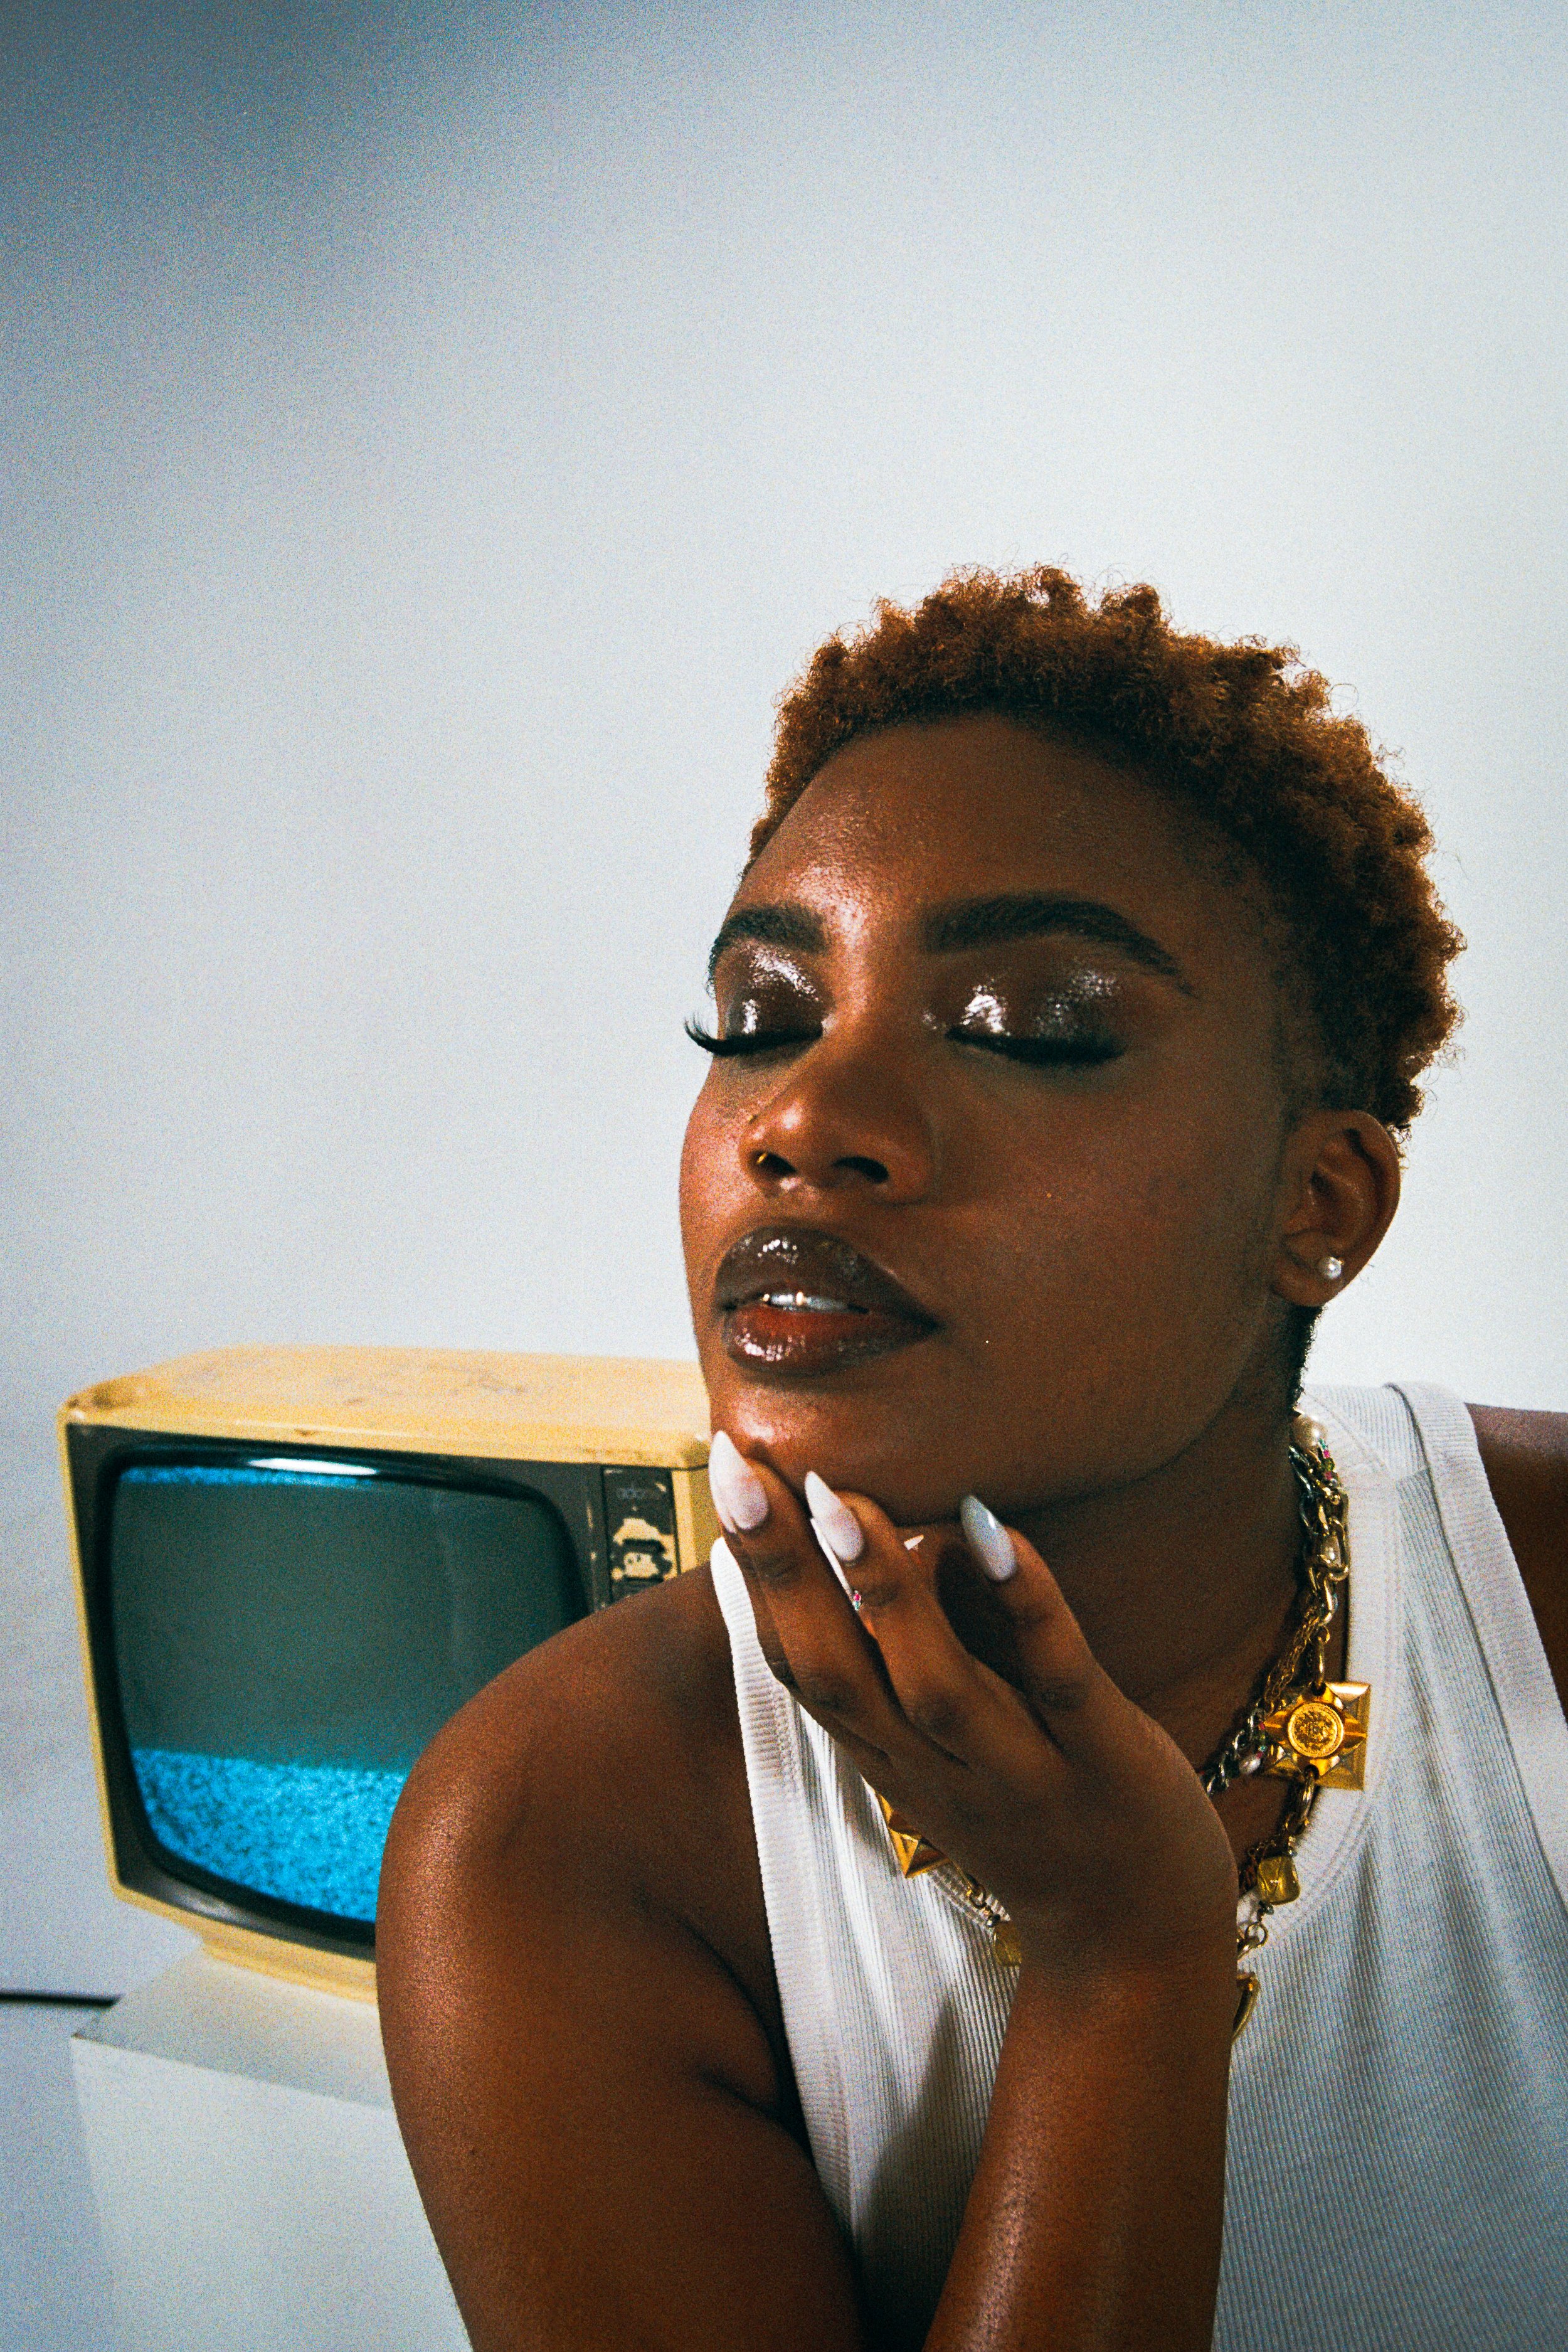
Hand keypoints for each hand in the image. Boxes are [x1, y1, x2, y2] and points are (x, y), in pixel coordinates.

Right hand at [708, 1436, 1237, 1986]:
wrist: (1132, 1948)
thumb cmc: (1034, 1815)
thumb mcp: (944, 1751)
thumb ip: (901, 1661)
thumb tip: (860, 1535)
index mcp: (890, 1755)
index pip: (799, 1664)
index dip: (755, 1573)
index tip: (727, 1472)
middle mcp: (937, 1767)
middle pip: (836, 1672)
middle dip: (783, 1571)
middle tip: (738, 1469)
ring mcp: (1020, 1769)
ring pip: (935, 1685)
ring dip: (886, 1594)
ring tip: (844, 1502)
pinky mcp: (1105, 1762)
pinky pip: (1059, 1678)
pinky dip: (1026, 1605)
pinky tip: (998, 1530)